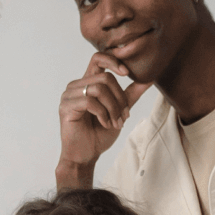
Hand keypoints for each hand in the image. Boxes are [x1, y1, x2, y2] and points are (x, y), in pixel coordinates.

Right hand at [57, 51, 150, 184]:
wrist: (86, 155)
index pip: (98, 58)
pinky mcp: (66, 107)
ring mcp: (69, 95)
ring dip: (113, 108)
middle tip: (124, 116)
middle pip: (105, 77)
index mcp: (87, 83)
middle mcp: (76, 85)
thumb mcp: (119, 111)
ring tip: (116, 123)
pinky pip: (90, 102)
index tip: (127, 73)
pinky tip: (105, 124)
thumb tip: (148, 78)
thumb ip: (130, 94)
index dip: (113, 61)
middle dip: (119, 97)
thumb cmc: (99, 134)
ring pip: (99, 89)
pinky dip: (103, 114)